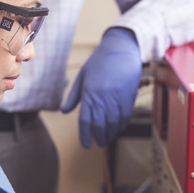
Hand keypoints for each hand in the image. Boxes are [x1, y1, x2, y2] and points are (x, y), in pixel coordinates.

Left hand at [61, 28, 141, 147]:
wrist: (121, 48)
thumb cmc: (100, 61)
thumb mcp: (83, 76)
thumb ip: (74, 95)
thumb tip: (64, 111)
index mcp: (89, 92)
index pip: (85, 120)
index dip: (85, 135)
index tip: (86, 144)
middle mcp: (102, 96)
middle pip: (100, 124)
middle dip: (99, 137)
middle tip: (98, 143)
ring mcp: (117, 96)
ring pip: (113, 122)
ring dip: (110, 133)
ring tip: (107, 138)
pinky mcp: (129, 95)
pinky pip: (125, 115)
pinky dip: (121, 124)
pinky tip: (118, 128)